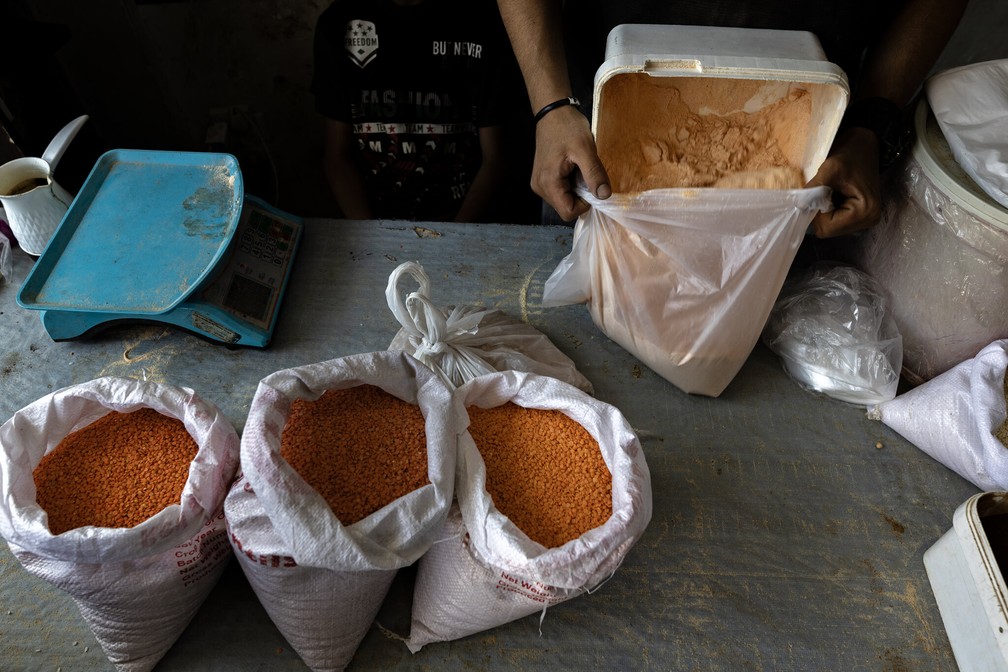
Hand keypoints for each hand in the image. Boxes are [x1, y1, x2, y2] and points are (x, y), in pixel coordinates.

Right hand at [532, 106, 611, 220]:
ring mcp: (539, 184)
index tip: (592, 185)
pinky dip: (570, 184)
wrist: (553, 112)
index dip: (584, 204)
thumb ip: (594, 174)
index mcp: (548, 183)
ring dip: (576, 189)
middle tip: (585, 172)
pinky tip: (572, 168)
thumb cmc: (567, 127)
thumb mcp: (585, 150)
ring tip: (577, 168)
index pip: (568, 212)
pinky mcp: (542, 179)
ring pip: (563, 200)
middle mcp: (540, 188)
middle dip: (581, 195)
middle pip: (565, 207)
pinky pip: (560, 191)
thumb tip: (605, 196)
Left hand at [806, 127, 882, 237]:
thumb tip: (797, 206)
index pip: (826, 228)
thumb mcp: (830, 169)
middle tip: (825, 190)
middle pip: (828, 230)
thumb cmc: (851, 153)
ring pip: (830, 226)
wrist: (864, 145)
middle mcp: (868, 220)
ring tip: (831, 191)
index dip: (816, 212)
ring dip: (823, 211)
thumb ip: (814, 190)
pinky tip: (834, 195)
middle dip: (819, 212)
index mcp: (864, 212)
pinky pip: (834, 221)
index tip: (819, 192)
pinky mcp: (859, 217)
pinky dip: (829, 210)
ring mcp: (865, 220)